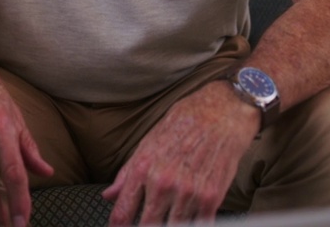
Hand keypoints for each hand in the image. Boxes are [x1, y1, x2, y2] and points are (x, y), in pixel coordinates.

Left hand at [102, 81, 257, 224]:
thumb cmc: (183, 125)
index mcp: (143, 169)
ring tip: (167, 220)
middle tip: (144, 225)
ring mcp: (188, 193)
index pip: (123, 211)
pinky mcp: (211, 198)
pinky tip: (189, 220)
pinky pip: (199, 225)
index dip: (118, 226)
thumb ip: (127, 174)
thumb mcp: (148, 143)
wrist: (220, 113)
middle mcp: (163, 183)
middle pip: (147, 226)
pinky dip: (193, 225)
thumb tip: (109, 195)